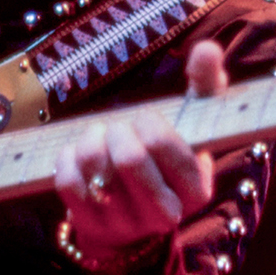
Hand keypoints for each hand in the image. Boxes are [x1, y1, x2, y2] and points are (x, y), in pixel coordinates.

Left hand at [53, 40, 224, 259]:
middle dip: (118, 130)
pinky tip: (79, 155)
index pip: (162, 142)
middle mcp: (164, 215)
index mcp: (196, 190)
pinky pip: (68, 181)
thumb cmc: (168, 157)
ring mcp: (125, 223)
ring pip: (93, 166)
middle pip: (129, 158)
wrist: (138, 218)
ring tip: (100, 136)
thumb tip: (207, 49)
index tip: (145, 119)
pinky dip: (68, 158)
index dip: (147, 120)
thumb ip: (206, 84)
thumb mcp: (194, 123)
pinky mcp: (91, 225)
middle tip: (120, 127)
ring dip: (91, 139)